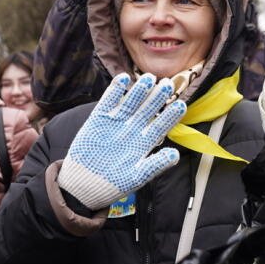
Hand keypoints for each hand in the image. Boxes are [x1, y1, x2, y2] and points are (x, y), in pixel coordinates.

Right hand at [58, 73, 184, 209]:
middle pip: (147, 110)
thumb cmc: (112, 184)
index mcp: (144, 143)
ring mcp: (115, 123)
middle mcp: (132, 130)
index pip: (161, 126)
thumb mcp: (136, 177)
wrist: (83, 185)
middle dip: (157, 97)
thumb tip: (175, 155)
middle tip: (168, 83)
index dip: (170, 116)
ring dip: (139, 90)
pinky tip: (123, 79)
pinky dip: (114, 91)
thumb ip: (155, 165)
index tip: (181, 104)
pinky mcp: (98, 120)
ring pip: (130, 103)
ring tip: (149, 78)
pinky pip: (108, 102)